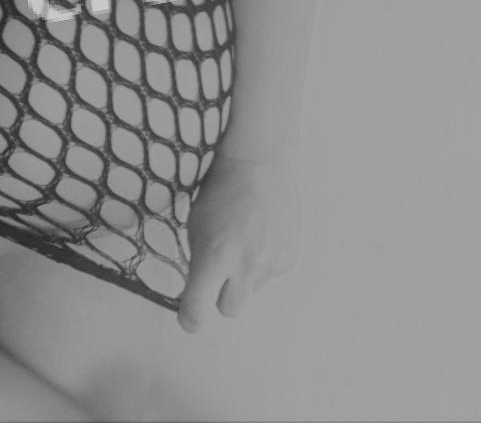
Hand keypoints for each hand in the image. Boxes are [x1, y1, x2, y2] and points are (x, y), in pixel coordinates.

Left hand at [177, 152, 300, 332]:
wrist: (260, 162)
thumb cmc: (221, 189)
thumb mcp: (196, 226)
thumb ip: (198, 263)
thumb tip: (201, 291)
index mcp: (216, 255)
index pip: (198, 310)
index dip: (191, 318)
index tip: (190, 318)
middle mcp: (247, 263)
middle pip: (228, 309)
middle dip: (220, 294)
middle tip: (219, 268)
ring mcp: (272, 262)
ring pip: (251, 291)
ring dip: (245, 275)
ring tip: (244, 239)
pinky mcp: (290, 258)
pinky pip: (270, 275)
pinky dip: (264, 262)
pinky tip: (261, 234)